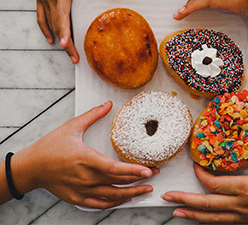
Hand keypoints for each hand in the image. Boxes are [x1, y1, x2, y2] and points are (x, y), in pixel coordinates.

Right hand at [11, 101, 157, 209]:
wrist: (31, 167)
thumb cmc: (50, 147)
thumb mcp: (71, 127)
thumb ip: (92, 115)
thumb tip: (108, 104)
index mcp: (85, 159)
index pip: (114, 168)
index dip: (133, 170)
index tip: (148, 170)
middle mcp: (85, 177)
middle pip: (118, 182)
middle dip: (140, 179)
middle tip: (155, 173)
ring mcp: (82, 190)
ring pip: (112, 195)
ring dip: (132, 193)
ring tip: (147, 189)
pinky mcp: (77, 198)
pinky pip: (100, 204)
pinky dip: (114, 202)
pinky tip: (125, 198)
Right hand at [34, 0, 119, 63]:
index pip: (61, 15)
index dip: (63, 31)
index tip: (65, 44)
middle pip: (57, 26)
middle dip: (66, 44)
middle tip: (76, 59)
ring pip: (49, 24)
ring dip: (59, 40)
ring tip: (68, 54)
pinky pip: (40, 17)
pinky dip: (46, 29)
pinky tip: (52, 39)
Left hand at [162, 115, 247, 223]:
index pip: (215, 184)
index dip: (201, 175)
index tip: (193, 165)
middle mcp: (242, 205)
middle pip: (207, 204)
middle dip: (184, 200)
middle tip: (165, 196)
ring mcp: (244, 217)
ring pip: (212, 218)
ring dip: (192, 215)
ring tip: (175, 212)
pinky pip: (224, 224)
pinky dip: (209, 222)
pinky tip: (200, 222)